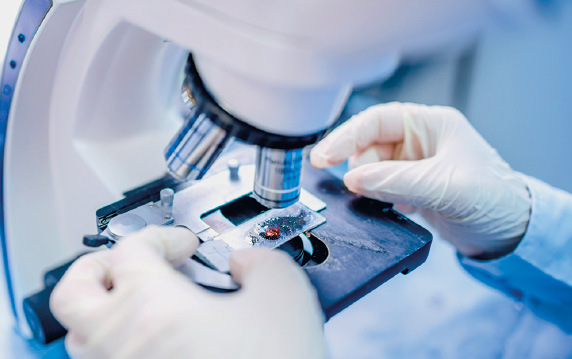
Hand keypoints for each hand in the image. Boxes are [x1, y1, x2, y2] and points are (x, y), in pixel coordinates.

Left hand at [50, 226, 324, 358]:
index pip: (130, 249)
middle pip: (72, 293)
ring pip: (80, 336)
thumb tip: (244, 263)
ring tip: (136, 303)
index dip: (160, 236)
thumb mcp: (285, 298)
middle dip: (95, 267)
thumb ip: (261, 261)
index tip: (182, 245)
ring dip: (104, 309)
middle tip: (124, 263)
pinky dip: (117, 346)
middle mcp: (123, 344)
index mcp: (154, 309)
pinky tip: (155, 343)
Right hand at [311, 102, 530, 258]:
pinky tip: (398, 208)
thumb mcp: (445, 187)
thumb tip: (353, 179)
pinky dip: (376, 198)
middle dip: (360, 169)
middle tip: (362, 189)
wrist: (508, 233)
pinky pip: (377, 187)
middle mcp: (418, 140)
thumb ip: (396, 181)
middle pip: (367, 146)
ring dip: (369, 186)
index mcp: (429, 124)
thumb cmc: (493, 199)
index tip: (323, 157)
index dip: (346, 136)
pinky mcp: (408, 186)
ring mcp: (411, 164)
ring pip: (369, 169)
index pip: (375, 121)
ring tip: (392, 201)